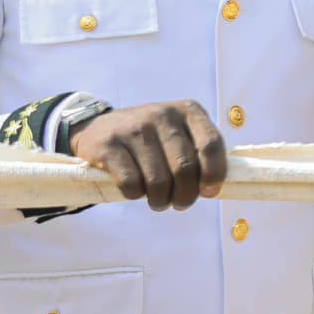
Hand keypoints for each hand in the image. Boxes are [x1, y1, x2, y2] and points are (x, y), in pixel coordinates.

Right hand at [68, 99, 227, 210]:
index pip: (211, 144)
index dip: (214, 173)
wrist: (100, 128)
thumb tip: (212, 188)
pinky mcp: (108, 144)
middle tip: (180, 203)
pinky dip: (136, 195)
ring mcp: (134, 128)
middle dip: (185, 195)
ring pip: (158, 180)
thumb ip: (199, 153)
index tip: (208, 192)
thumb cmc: (152, 138)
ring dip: (160, 200)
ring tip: (159, 201)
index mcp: (188, 111)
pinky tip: (136, 191)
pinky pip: (130, 182)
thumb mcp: (180, 133)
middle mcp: (163, 115)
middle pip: (185, 168)